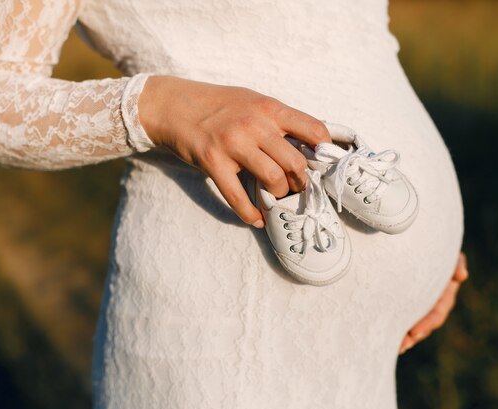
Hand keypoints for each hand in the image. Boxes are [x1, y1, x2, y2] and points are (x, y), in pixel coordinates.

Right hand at [136, 75, 331, 227]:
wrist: (174, 105)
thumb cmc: (217, 104)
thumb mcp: (252, 101)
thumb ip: (277, 119)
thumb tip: (308, 142)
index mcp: (268, 108)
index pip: (313, 129)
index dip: (324, 151)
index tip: (321, 163)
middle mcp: (254, 125)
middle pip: (295, 162)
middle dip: (301, 181)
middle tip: (298, 188)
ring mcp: (233, 144)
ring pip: (272, 179)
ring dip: (279, 194)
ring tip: (276, 197)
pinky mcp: (213, 162)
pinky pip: (237, 196)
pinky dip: (250, 213)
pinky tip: (256, 218)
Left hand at [399, 252, 468, 353]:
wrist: (423, 245)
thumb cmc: (438, 249)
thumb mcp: (451, 255)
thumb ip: (457, 264)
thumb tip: (462, 276)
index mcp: (444, 294)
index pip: (437, 313)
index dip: (426, 323)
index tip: (414, 332)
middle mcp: (434, 302)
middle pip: (424, 324)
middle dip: (413, 336)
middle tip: (400, 346)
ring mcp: (421, 303)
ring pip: (414, 324)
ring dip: (406, 337)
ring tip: (393, 347)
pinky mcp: (407, 302)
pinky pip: (403, 316)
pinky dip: (397, 326)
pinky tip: (386, 337)